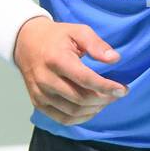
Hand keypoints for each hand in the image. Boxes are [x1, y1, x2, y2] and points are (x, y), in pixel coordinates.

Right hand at [13, 17, 128, 125]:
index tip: (123, 88)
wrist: (25, 42)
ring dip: (95, 109)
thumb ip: (96, 44)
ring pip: (74, 111)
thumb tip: (114, 59)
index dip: (107, 87)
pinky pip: (63, 119)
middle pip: (81, 98)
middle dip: (104, 99)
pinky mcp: (38, 102)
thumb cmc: (56, 37)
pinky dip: (81, 118)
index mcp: (56, 59)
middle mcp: (45, 78)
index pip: (85, 79)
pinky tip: (92, 108)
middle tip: (116, 93)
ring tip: (105, 99)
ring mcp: (40, 93)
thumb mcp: (77, 31)